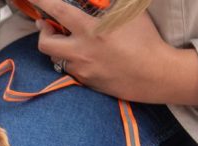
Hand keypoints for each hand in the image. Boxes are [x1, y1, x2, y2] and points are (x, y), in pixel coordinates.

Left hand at [31, 0, 197, 107]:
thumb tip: (95, 0)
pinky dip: (73, 61)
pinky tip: (86, 56)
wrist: (157, 75)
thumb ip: (109, 2)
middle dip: (43, 31)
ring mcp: (83, 70)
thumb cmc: (146, 40)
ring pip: (57, 58)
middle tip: (49, 24)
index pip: (56, 11)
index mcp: (90, 30)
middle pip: (44, 43)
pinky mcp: (88, 84)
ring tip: (70, 40)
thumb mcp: (129, 12)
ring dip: (59, 47)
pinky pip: (71, 70)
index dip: (40, 1)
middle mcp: (81, 52)